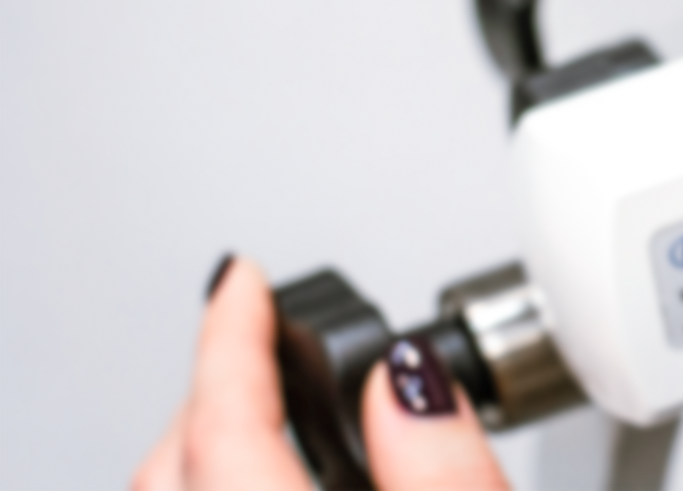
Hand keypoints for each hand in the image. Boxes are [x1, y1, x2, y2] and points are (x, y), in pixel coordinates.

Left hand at [133, 257, 512, 490]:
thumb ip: (444, 467)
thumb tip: (408, 377)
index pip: (222, 423)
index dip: (232, 333)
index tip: (244, 277)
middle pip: (173, 464)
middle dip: (210, 384)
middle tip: (253, 325)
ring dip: (207, 444)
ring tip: (262, 397)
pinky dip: (220, 486)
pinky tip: (273, 478)